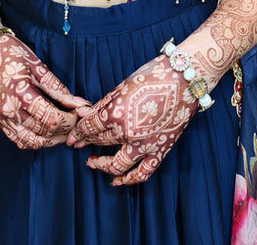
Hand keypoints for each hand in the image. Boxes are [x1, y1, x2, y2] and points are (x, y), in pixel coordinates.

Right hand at [0, 34, 88, 148]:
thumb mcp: (38, 67)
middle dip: (64, 130)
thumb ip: (58, 88)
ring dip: (50, 140)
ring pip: (31, 142)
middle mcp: (10, 110)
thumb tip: (77, 103)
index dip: (69, 120)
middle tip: (74, 122)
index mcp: (22, 94)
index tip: (78, 114)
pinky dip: (34, 141)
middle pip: (43, 132)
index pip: (51, 119)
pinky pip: (18, 140)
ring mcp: (3, 118)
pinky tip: (45, 134)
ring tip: (63, 131)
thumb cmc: (12, 54)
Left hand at [67, 54, 197, 183]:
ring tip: (91, 163)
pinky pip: (143, 173)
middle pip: (100, 142)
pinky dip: (129, 180)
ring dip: (101, 165)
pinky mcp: (160, 151)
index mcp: (117, 114)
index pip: (90, 128)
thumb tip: (83, 113)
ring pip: (117, 164)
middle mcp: (128, 133)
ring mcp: (145, 145)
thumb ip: (103, 103)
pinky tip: (117, 181)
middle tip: (77, 144)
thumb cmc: (154, 75)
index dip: (78, 132)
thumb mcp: (123, 85)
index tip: (72, 135)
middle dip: (85, 143)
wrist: (185, 79)